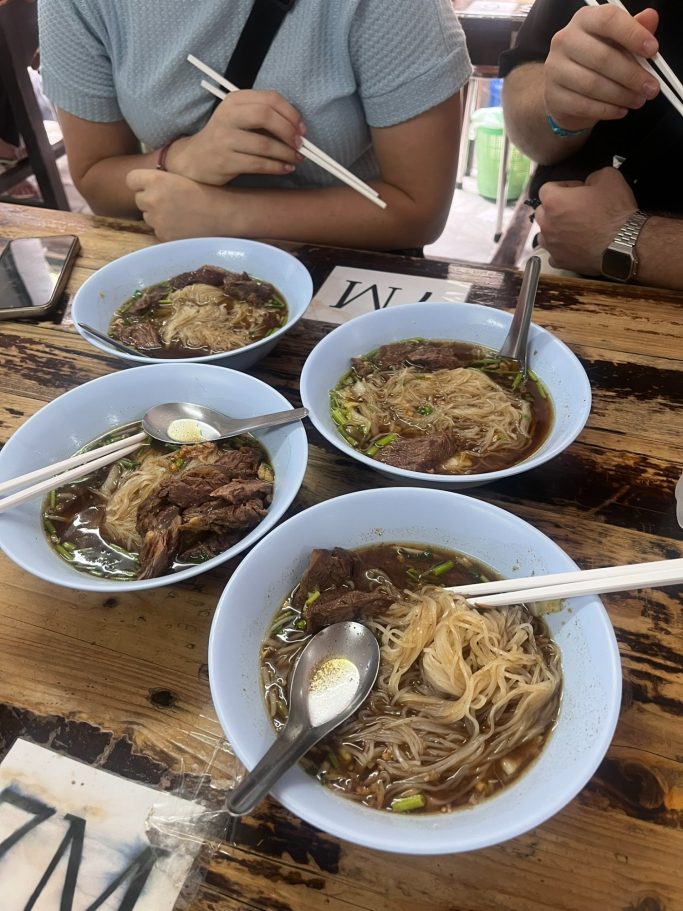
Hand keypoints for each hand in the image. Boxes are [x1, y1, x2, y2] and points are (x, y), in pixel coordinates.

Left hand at [126, 169, 233, 240]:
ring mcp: (156, 220)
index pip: (131, 179)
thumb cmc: (209, 191)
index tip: (151, 185)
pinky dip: (167, 229)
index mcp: (156, 180)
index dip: (140, 182)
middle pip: (139, 199)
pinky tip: (183, 225)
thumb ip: (160, 179)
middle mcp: (151, 200)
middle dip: (150, 200)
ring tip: (180, 214)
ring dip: (158, 216)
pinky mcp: (164, 236)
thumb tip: (147, 184)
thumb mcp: (182, 176)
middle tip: (171, 200)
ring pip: (148, 217)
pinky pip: (158, 231)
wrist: (225, 215)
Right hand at [166, 89, 304, 185]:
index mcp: (235, 100)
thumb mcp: (240, 119)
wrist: (195, 160)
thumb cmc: (225, 139)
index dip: (291, 114)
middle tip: (301, 145)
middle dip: (289, 131)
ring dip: (286, 153)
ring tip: (297, 159)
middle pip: (266, 116)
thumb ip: (263, 118)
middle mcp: (228, 116)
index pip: (269, 99)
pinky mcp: (225, 161)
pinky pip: (258, 164)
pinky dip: (277, 167)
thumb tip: (297, 129)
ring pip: (264, 144)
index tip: (302, 128)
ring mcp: (225, 139)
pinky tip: (285, 168)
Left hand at [535, 167, 637, 274]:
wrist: (624, 243)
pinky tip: (575, 246)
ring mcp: (551, 245)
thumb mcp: (609, 177)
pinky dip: (562, 249)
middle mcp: (547, 224)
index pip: (547, 189)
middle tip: (577, 209)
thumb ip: (592, 177)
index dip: (563, 187)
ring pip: (545, 234)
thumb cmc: (615, 210)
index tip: (577, 191)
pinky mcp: (559, 261)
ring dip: (556, 230)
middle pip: (543, 212)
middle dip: (557, 209)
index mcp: (554, 201)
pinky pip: (554, 253)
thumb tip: (588, 184)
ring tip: (575, 229)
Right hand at [544, 5, 659, 131]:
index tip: (652, 50)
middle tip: (650, 87)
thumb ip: (634, 30)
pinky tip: (620, 111)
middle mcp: (565, 40)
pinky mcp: (553, 96)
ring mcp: (555, 69)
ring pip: (592, 84)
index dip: (632, 34)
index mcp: (584, 20)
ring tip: (638, 100)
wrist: (565, 89)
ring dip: (620, 95)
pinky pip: (582, 105)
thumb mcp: (616, 41)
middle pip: (601, 57)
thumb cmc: (594, 61)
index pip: (607, 20)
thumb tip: (650, 18)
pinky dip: (606, 110)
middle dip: (631, 75)